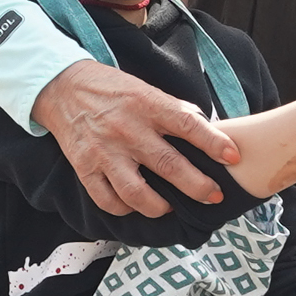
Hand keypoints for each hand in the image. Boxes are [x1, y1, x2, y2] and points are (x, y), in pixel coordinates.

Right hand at [35, 53, 242, 214]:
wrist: (62, 87)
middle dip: (197, 185)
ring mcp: (104, 151)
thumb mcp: (146, 90)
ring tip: (170, 207)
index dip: (213, 142)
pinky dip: (125, 209)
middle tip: (214, 196)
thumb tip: (208, 130)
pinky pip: (108, 200)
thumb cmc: (112, 90)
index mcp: (147, 105)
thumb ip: (173, 111)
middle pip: (168, 165)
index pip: (187, 124)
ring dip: (159, 207)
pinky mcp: (84, 167)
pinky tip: (136, 206)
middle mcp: (127, 129)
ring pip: (136, 192)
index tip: (233, 156)